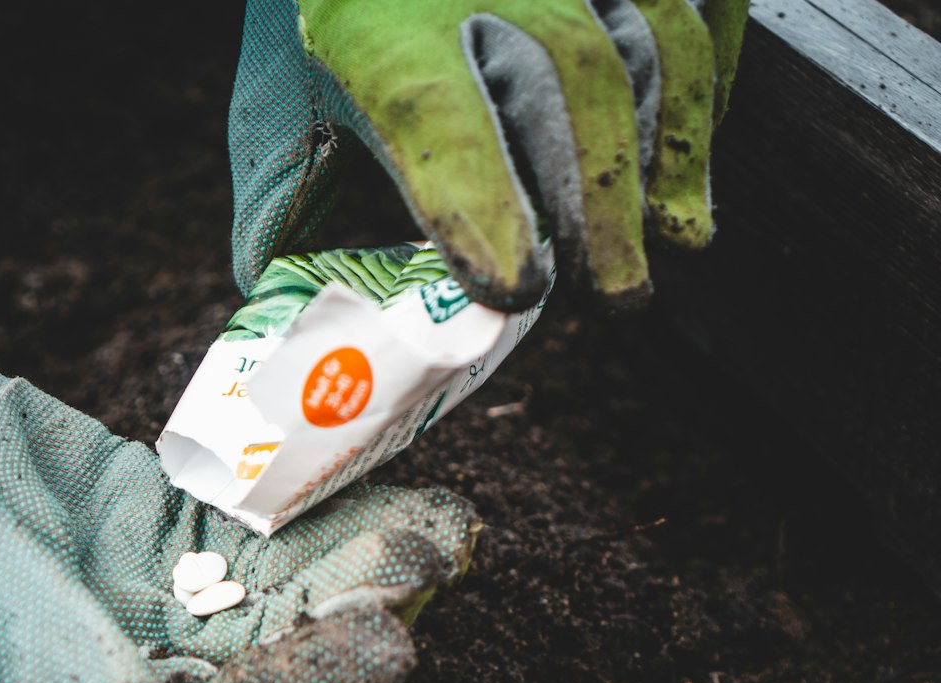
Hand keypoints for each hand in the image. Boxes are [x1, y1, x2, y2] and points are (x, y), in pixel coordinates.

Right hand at [0, 362, 477, 682]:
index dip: (318, 679)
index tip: (389, 645)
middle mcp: (173, 658)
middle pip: (289, 641)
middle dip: (362, 605)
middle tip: (434, 563)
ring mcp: (183, 586)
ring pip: (289, 574)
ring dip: (359, 550)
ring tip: (439, 523)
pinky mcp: (182, 521)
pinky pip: (264, 513)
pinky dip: (317, 495)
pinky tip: (372, 468)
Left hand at [229, 0, 748, 308]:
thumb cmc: (325, 18)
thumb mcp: (281, 109)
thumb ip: (294, 213)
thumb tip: (323, 342)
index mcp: (373, 14)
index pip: (434, 108)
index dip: (482, 203)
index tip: (516, 287)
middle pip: (572, 69)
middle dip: (604, 193)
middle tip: (619, 292)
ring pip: (653, 31)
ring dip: (674, 144)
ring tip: (678, 237)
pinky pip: (700, 0)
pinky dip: (708, 79)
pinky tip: (694, 152)